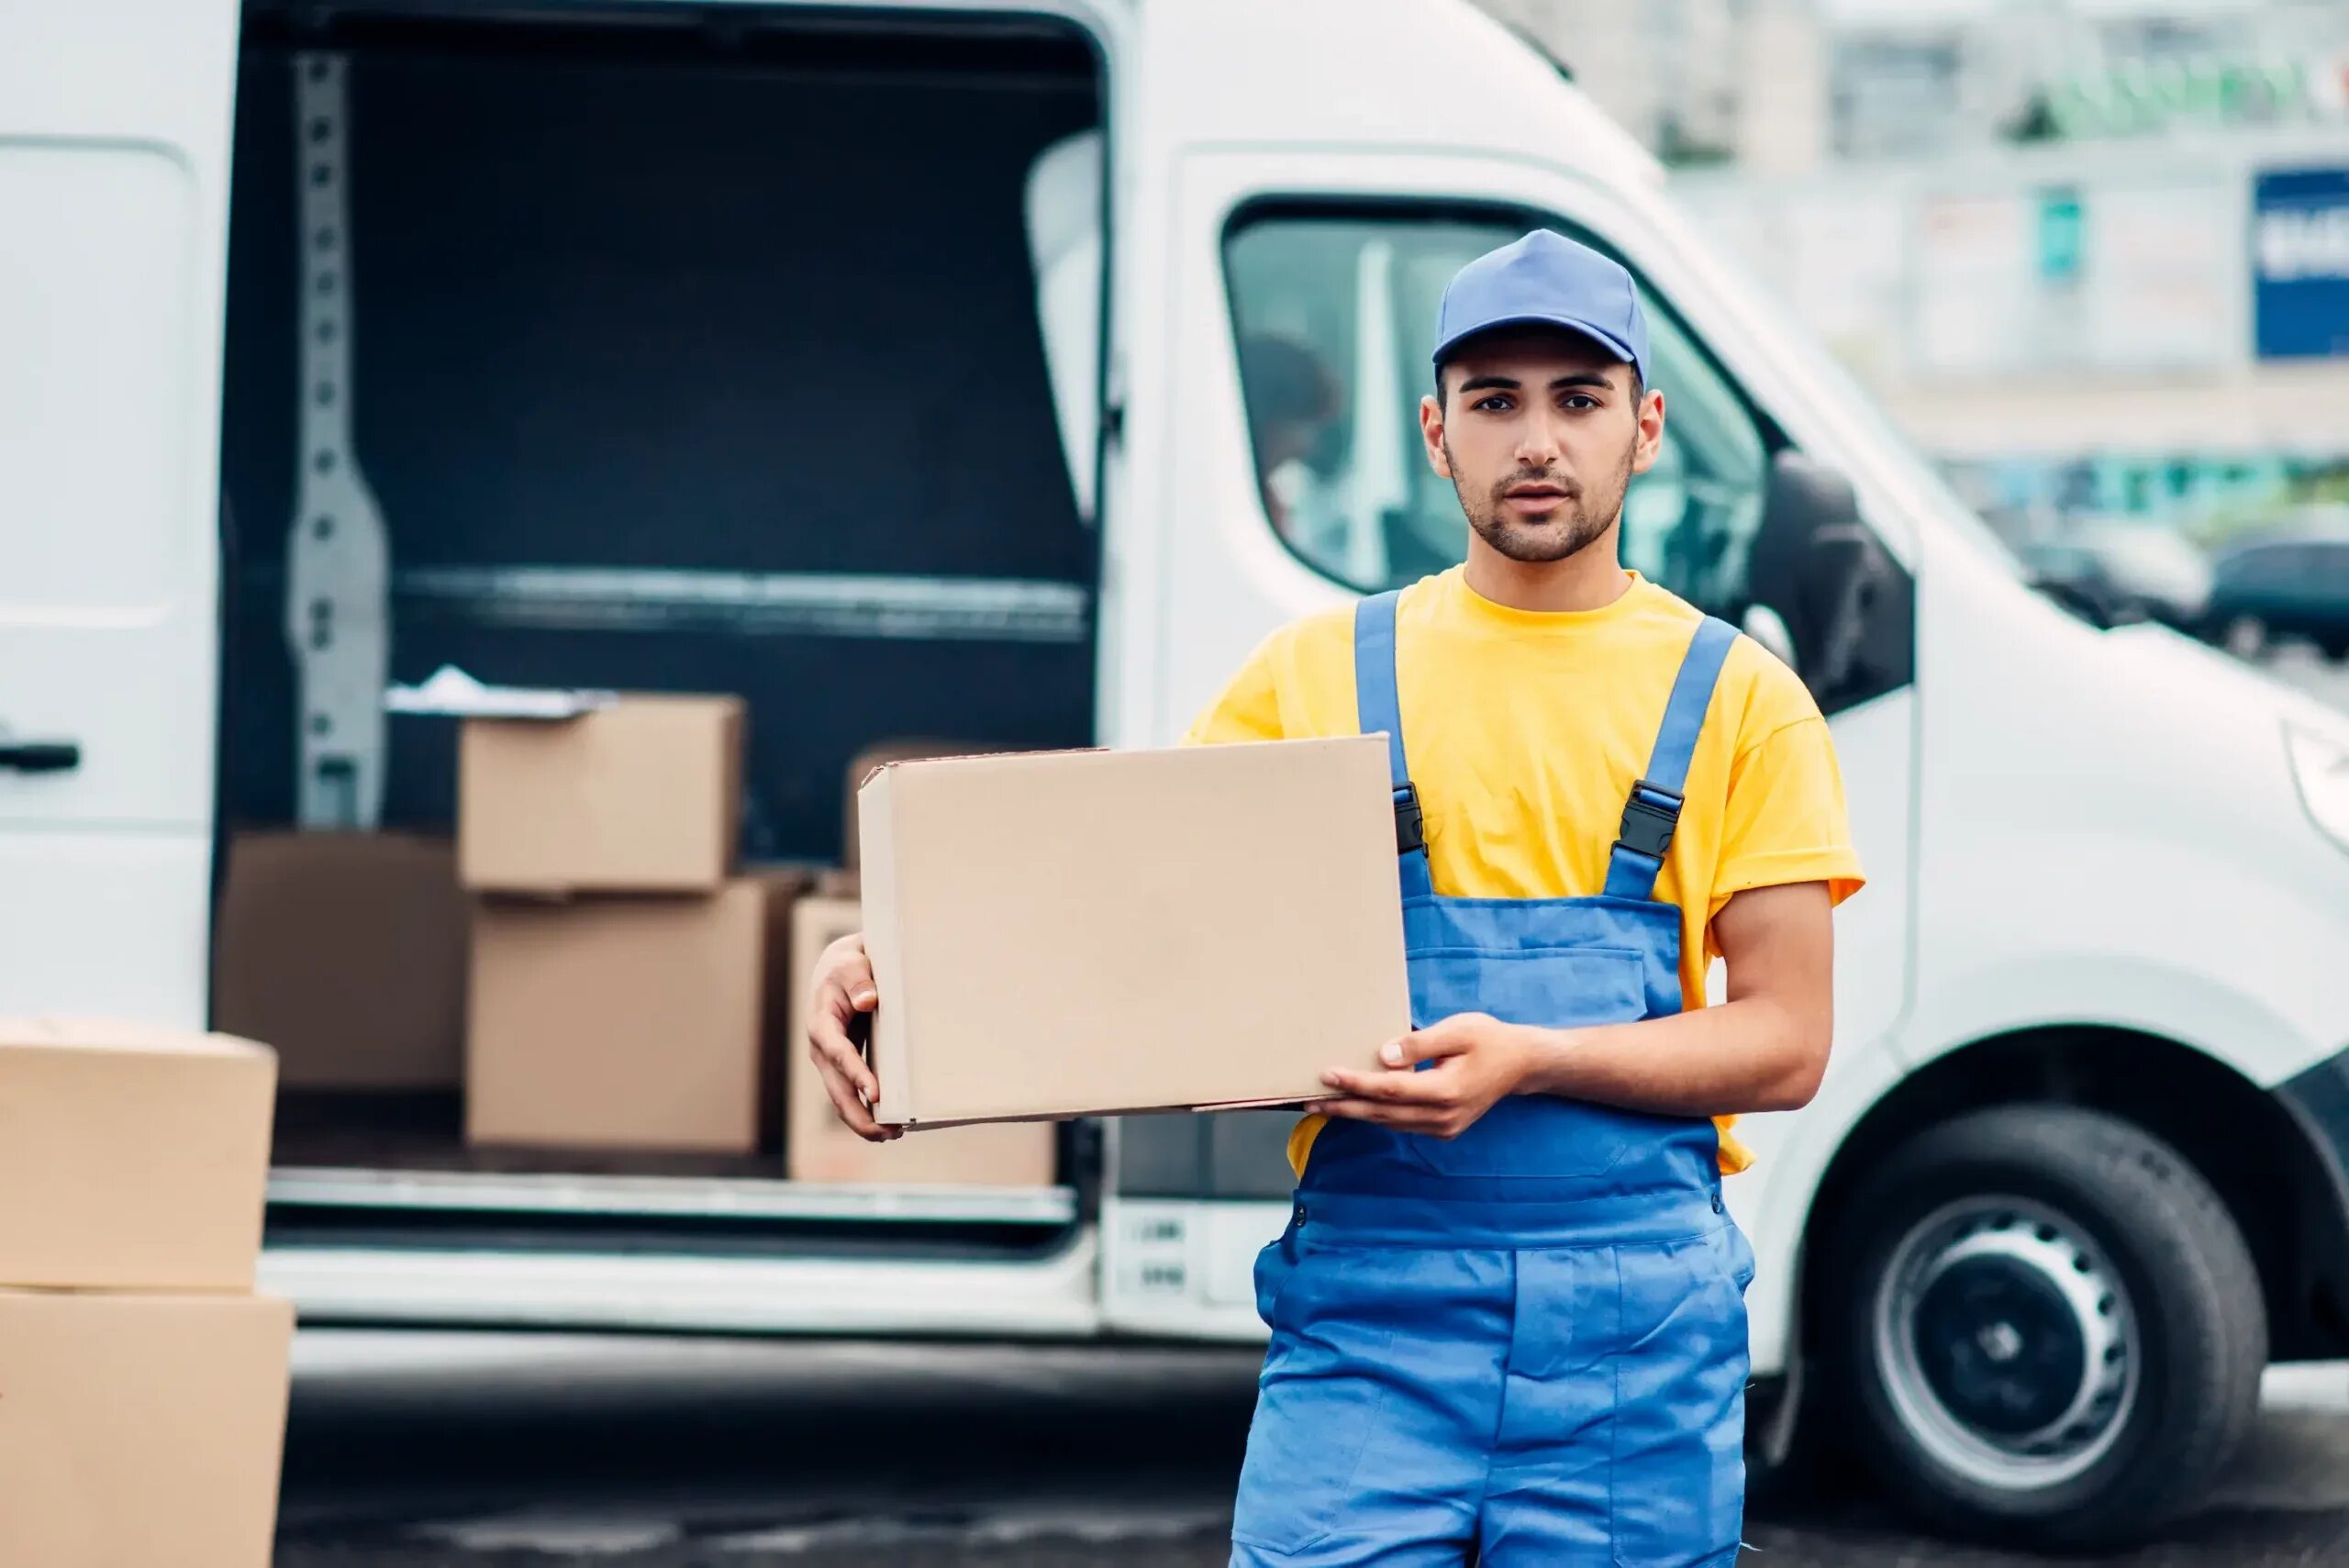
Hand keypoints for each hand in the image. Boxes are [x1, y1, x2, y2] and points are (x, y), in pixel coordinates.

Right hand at [805, 932, 900, 1142]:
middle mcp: (822, 1049)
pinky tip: (889, 1124)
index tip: (876, 1095)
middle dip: (860, 1115)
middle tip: (889, 1131)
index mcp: (821, 1024)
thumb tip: (868, 1000)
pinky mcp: (843, 1067)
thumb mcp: (851, 964)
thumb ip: (858, 981)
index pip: (838, 1053)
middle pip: (836, 1090)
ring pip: (842, 1100)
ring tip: (893, 1134)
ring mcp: (831, 1062)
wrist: (837, 970)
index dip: (855, 1075)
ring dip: (865, 1121)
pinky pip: (851, 1095)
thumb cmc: (846, 966)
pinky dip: (867, 1111)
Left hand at [1317, 1012, 1533, 1139]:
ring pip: (1390, 1122)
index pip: (1390, 1089)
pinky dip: (1377, 1116)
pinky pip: (1402, 1124)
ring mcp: (1444, 1127)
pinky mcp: (1444, 1128)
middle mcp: (1443, 1116)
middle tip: (1308, 1101)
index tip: (1327, 1075)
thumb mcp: (1458, 1031)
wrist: (1522, 1064)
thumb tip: (1383, 1056)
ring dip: (1356, 1114)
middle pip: (1383, 1113)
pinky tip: (1356, 1107)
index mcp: (1447, 1091)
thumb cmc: (1489, 1040)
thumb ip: (1419, 1044)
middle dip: (1344, 1107)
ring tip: (1322, 1105)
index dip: (1356, 1083)